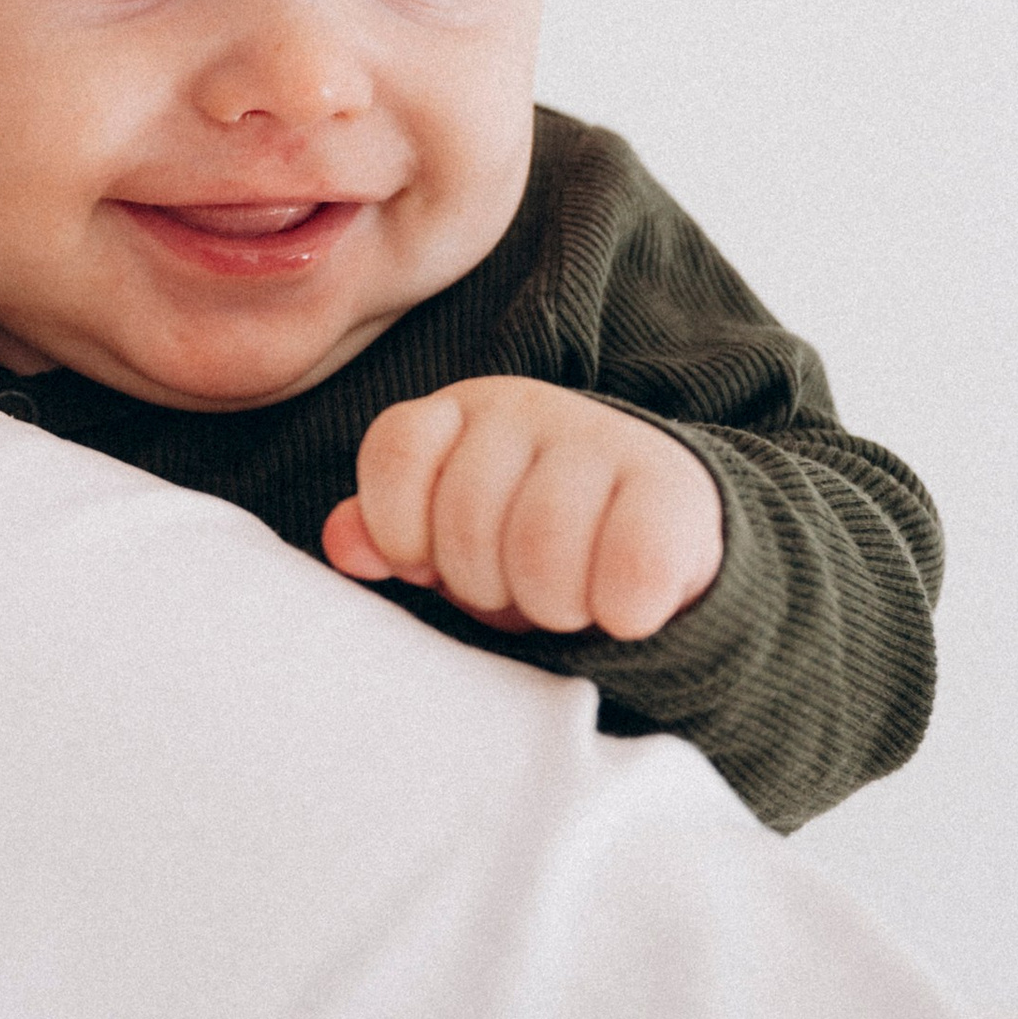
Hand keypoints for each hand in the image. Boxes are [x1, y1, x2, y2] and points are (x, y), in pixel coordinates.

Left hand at [321, 378, 724, 641]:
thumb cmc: (533, 542)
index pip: (397, 450)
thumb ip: (391, 533)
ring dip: (550, 604)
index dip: (401, 529)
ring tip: (566, 599)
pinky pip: (628, 571)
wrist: (664, 532)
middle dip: (482, 584)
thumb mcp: (450, 538)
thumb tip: (344, 544)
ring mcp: (602, 439)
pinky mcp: (673, 491)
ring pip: (541, 549)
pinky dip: (619, 609)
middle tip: (514, 588)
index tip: (427, 565)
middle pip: (465, 517)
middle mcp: (528, 409)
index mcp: (462, 412)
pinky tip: (621, 608)